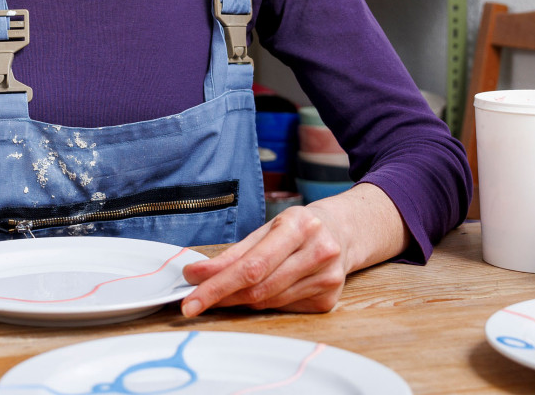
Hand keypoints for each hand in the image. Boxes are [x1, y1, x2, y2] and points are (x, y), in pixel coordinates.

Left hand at [179, 204, 348, 315]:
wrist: (343, 231)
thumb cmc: (297, 228)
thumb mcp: (266, 229)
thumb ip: (233, 254)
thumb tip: (197, 274)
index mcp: (299, 226)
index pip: (251, 266)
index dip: (218, 285)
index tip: (191, 299)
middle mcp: (318, 252)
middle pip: (259, 288)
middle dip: (222, 296)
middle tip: (195, 301)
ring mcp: (327, 278)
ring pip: (269, 302)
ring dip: (240, 301)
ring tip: (224, 294)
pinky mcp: (329, 300)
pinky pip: (283, 308)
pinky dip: (264, 303)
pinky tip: (260, 292)